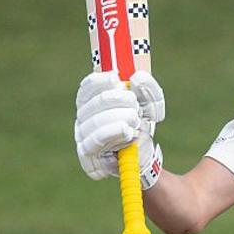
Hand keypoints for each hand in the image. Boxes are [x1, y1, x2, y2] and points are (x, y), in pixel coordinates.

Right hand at [74, 70, 165, 188]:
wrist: (141, 155)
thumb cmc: (140, 125)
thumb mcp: (150, 104)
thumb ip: (148, 88)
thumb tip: (136, 78)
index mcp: (93, 99)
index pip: (89, 86)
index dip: (101, 80)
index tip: (117, 79)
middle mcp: (83, 115)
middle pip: (98, 101)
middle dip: (122, 101)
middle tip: (136, 108)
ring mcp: (82, 134)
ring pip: (97, 120)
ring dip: (123, 118)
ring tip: (136, 122)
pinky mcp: (87, 153)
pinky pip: (97, 140)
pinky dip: (116, 134)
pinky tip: (128, 133)